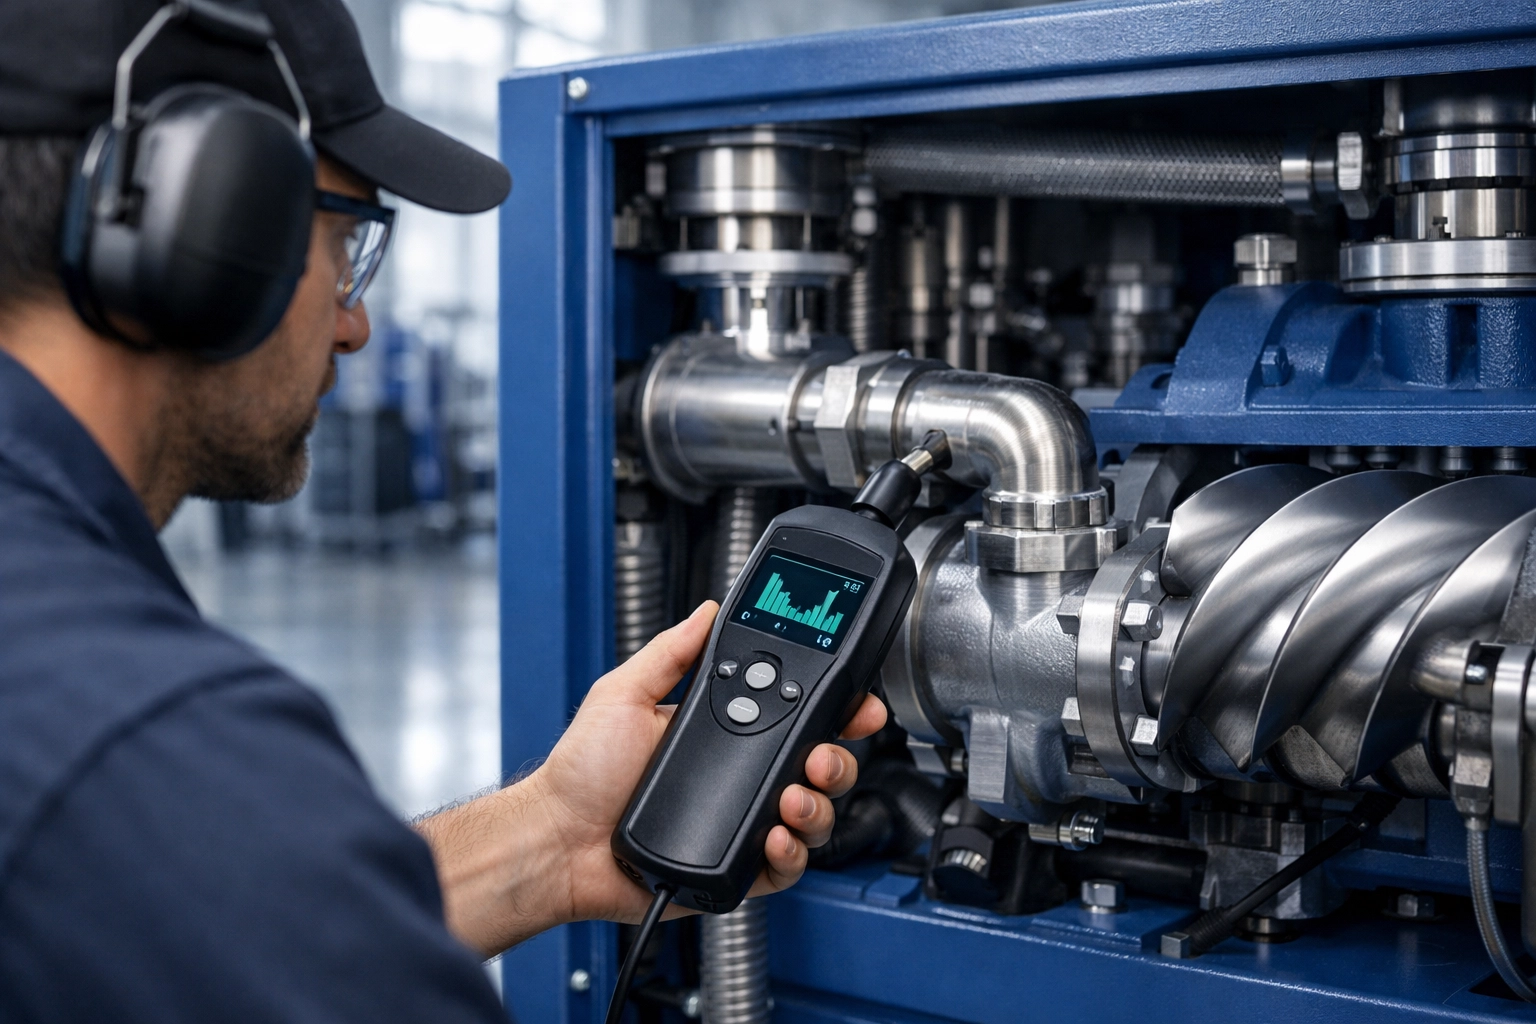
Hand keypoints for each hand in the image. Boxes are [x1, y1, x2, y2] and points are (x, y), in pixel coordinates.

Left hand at [416, 600, 886, 956]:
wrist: (557, 840)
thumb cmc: (581, 773)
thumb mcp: (624, 693)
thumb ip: (672, 652)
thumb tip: (707, 611)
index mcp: (724, 734)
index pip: (796, 717)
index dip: (835, 711)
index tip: (854, 701)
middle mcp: (741, 778)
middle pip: (821, 767)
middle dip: (838, 759)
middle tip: (821, 756)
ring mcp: (742, 824)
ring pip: (814, 817)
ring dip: (818, 806)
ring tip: (792, 798)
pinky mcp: (736, 869)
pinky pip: (786, 867)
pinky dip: (792, 853)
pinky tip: (774, 837)